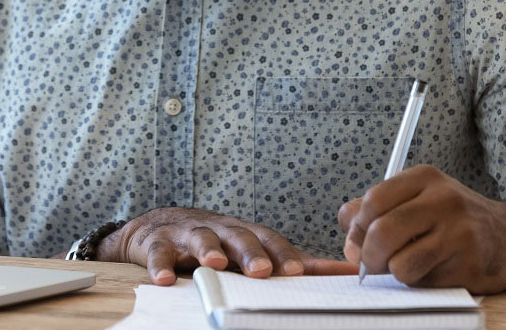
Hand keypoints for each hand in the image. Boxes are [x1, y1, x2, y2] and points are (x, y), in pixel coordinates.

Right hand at [97, 207, 356, 284]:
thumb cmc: (217, 242)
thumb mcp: (254, 249)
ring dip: (208, 250)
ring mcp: (189, 234)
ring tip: (214, 264)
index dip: (282, 254)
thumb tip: (347, 271)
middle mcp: (221, 230)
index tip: (298, 270)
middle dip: (250, 253)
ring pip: (201, 239)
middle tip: (261, 271)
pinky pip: (158, 253)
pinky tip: (164, 279)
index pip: (270, 241)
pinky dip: (160, 265)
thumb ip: (295, 261)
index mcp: (247, 233)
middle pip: (239, 238)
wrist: (159, 225)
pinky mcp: (159, 243)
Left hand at [338, 165, 505, 292]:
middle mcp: (443, 199)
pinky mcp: (470, 264)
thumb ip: (376, 211)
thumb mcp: (417, 200)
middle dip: (368, 256)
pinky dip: (417, 282)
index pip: (372, 201)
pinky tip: (432, 271)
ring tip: (406, 266)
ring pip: (399, 263)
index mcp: (424, 178)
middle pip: (382, 232)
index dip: (356, 228)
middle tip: (372, 264)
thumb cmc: (451, 220)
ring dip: (394, 272)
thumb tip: (348, 238)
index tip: (356, 243)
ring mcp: (459, 232)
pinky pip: (423, 281)